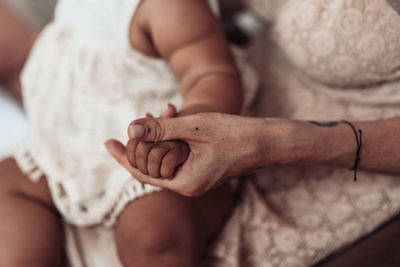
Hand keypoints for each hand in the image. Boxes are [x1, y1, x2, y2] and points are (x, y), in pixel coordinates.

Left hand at [106, 112, 288, 195]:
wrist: (265, 141)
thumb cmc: (234, 134)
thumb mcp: (194, 128)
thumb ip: (162, 129)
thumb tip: (131, 126)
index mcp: (184, 183)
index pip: (141, 173)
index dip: (122, 156)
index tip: (107, 142)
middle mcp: (188, 186)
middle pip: (152, 167)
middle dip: (142, 142)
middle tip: (140, 116)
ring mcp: (196, 179)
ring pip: (165, 160)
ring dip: (159, 138)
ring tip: (156, 113)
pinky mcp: (203, 170)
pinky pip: (178, 157)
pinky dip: (171, 141)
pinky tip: (170, 121)